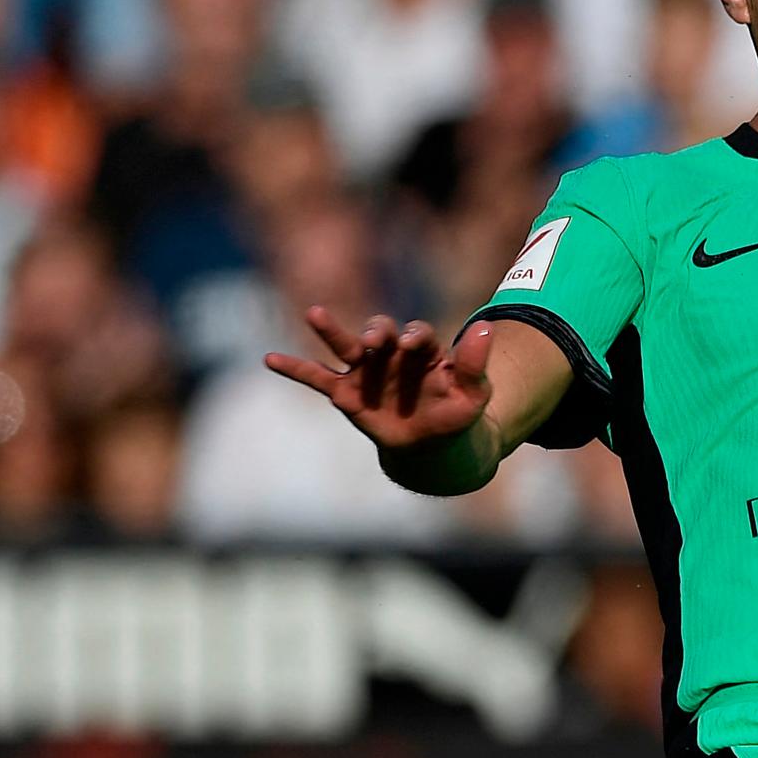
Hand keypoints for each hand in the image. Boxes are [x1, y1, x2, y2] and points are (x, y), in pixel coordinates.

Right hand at [264, 308, 497, 454]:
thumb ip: (475, 363)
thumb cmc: (455, 413)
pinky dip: (294, 368)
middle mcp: (391, 353)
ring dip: (331, 329)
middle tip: (375, 342)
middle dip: (377, 332)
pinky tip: (270, 359)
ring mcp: (365, 370)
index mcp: (424, 350)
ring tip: (315, 313)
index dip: (414, 337)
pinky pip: (316, 376)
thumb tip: (487, 326)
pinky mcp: (345, 391)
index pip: (417, 334)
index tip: (413, 346)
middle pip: (380, 330)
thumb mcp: (474, 393)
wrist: (432, 444)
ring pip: (345, 344)